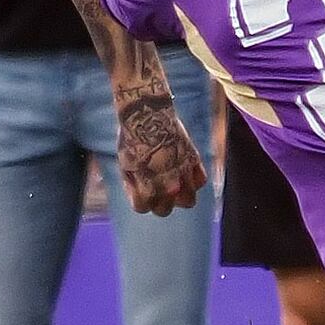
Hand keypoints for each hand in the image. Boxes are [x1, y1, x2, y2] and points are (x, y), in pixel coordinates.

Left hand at [115, 90, 205, 214]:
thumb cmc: (132, 139)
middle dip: (157, 200)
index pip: (143, 208)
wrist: (148, 114)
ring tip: (171, 182)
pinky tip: (183, 170)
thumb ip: (134, 186)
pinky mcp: (195, 161)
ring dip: (178, 195)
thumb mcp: (125, 165)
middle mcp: (168, 186)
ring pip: (188, 201)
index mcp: (148, 189)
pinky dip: (192, 179)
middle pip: (164, 210)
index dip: (137, 197)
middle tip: (153, 186)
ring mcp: (184, 175)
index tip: (136, 184)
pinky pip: (200, 182)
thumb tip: (141, 197)